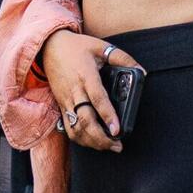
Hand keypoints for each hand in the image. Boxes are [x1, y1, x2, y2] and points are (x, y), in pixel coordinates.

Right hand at [39, 27, 130, 152]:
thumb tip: (142, 71)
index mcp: (86, 76)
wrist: (49, 47)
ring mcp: (66, 100)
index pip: (97, 99)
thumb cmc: (76, 47)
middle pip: (85, 120)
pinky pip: (69, 127)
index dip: (108, 115)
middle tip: (117, 145)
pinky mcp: (61, 105)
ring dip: (91, 141)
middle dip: (101, 137)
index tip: (118, 130)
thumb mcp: (101, 46)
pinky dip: (81, 139)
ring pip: (76, 127)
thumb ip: (122, 58)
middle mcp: (75, 91)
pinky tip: (94, 142)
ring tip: (109, 146)